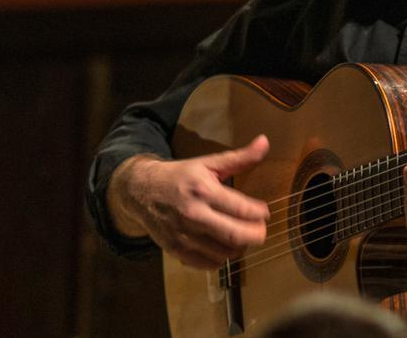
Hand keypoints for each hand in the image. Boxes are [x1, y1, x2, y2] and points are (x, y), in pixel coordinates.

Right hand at [108, 135, 270, 268]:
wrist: (141, 191)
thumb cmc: (180, 176)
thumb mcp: (208, 162)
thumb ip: (240, 157)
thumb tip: (265, 141)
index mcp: (204, 191)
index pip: (242, 209)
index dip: (260, 213)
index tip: (264, 212)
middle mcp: (194, 215)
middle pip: (236, 236)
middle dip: (256, 235)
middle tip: (261, 229)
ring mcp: (184, 236)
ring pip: (225, 253)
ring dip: (240, 247)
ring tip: (241, 235)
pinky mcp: (177, 250)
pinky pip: (208, 264)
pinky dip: (221, 258)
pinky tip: (223, 245)